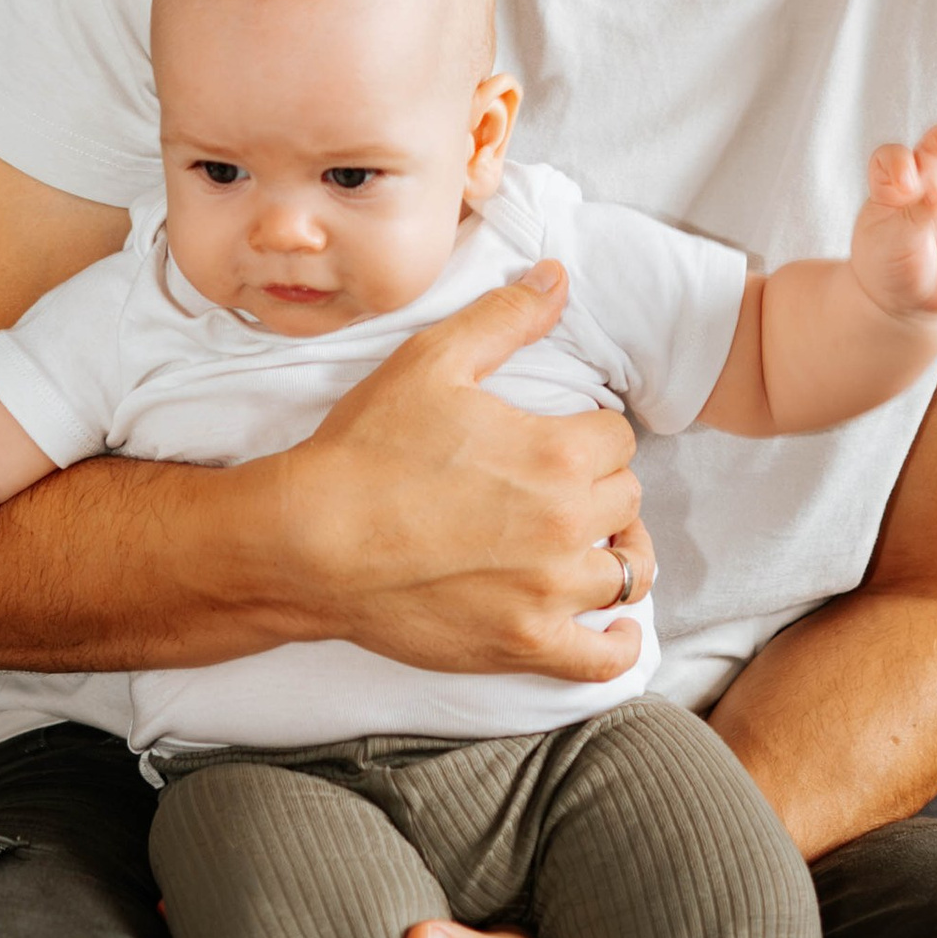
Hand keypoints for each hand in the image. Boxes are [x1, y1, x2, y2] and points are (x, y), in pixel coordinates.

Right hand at [283, 263, 653, 682]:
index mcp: (556, 452)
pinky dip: (618, 645)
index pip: (617, 438)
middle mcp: (565, 523)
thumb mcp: (432, 361)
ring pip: (627, 571)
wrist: (309, 539)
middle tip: (557, 486)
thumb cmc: (366, 449)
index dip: (589, 434)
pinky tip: (615, 628)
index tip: (558, 440)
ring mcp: (547, 592)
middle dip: (598, 488)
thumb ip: (505, 318)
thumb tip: (557, 279)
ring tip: (586, 544)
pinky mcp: (522, 644)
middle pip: (625, 500)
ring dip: (613, 553)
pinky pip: (603, 658)